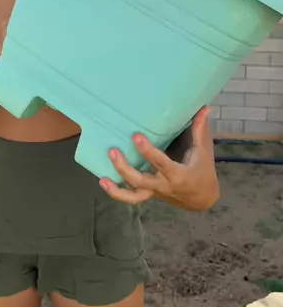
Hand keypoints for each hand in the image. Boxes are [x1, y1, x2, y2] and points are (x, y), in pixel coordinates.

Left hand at [100, 107, 219, 211]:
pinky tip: (103, 182)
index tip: (135, 136)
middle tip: (112, 150)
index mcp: (178, 174)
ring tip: (102, 177)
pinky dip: (117, 193)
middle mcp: (164, 185)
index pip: (161, 163)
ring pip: (134, 195)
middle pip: (141, 181)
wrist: (202, 198)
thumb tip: (205, 107)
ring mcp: (154, 192)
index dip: (148, 152)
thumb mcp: (203, 151)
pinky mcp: (149, 194)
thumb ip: (200, 129)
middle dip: (125, 168)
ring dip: (117, 188)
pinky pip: (131, 198)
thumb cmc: (203, 171)